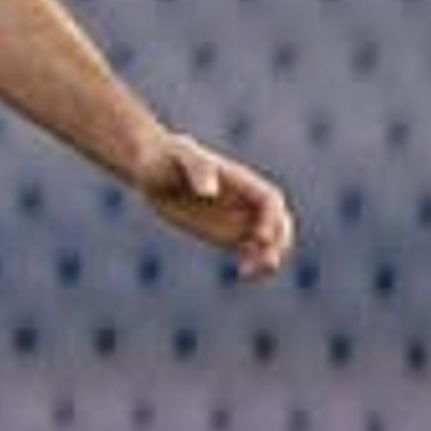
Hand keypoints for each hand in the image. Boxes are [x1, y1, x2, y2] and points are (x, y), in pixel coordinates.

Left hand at [135, 133, 296, 280]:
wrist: (152, 166)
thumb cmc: (168, 156)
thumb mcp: (181, 157)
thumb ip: (199, 170)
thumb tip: (209, 192)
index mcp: (242, 181)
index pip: (270, 200)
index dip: (271, 219)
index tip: (258, 237)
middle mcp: (244, 200)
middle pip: (277, 222)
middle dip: (278, 241)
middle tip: (266, 262)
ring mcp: (236, 217)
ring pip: (266, 240)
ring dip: (267, 256)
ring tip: (252, 273)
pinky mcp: (222, 232)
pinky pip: (248, 249)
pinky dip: (252, 262)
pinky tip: (244, 274)